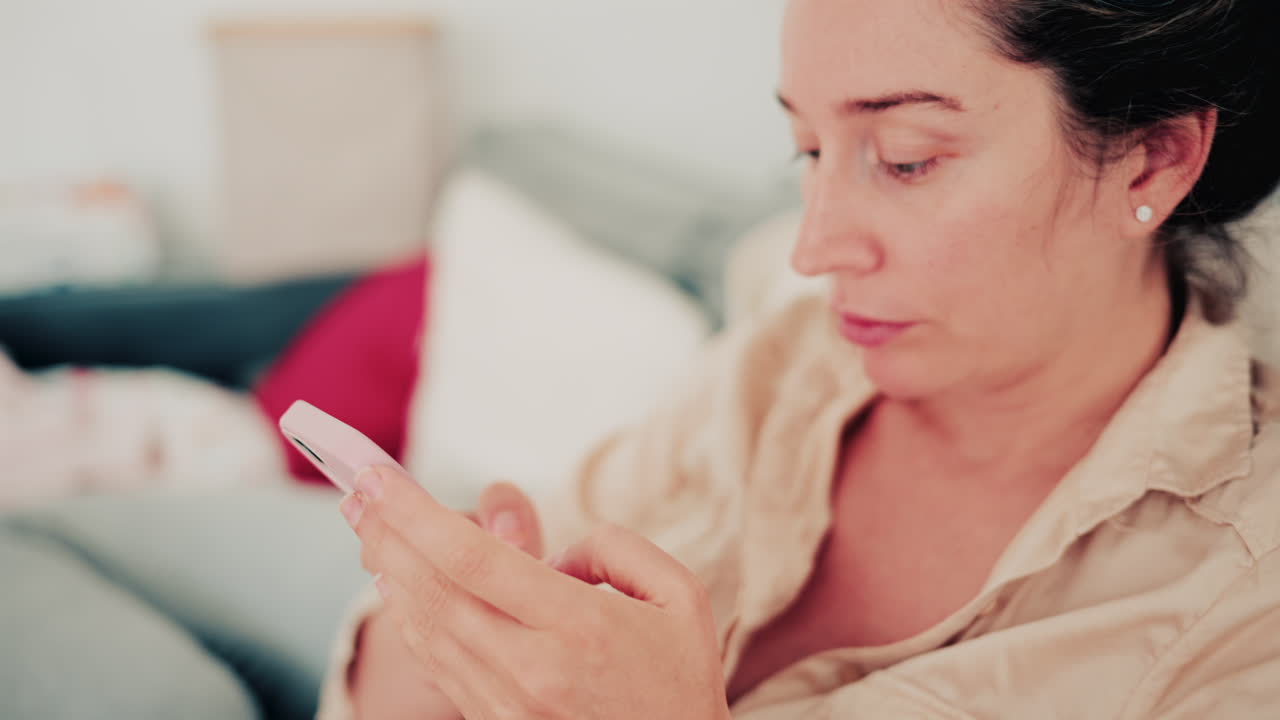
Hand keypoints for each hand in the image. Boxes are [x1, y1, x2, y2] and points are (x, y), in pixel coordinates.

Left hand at [342, 465, 730, 719]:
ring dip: (389, 574)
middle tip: (356, 491)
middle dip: (386, 536)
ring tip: (367, 529)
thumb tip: (554, 553)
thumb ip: (616, 550)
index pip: (474, 559)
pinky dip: (411, 620)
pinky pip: (441, 667)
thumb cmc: (682, 681)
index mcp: (579, 625)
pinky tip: (398, 587)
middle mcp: (533, 669)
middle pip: (434, 592)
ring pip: (428, 631)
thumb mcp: (679, 597)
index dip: (415, 515)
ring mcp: (509, 705)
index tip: (380, 478)